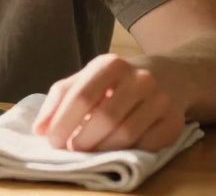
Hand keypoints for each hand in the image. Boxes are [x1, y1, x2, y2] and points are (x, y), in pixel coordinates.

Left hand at [31, 53, 185, 151]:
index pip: (81, 96)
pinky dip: (128, 151)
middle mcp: (139, 78)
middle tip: (71, 149)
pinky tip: (117, 149)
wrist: (170, 75)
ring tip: (90, 151)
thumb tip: (40, 129)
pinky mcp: (174, 121)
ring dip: (102, 149)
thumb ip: (61, 97)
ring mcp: (160, 99)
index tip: (53, 140)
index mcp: (110, 64)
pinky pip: (147, 144)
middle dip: (82, 140)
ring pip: (126, 134)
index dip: (63, 122)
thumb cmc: (118, 80)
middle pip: (104, 118)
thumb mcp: (90, 77)